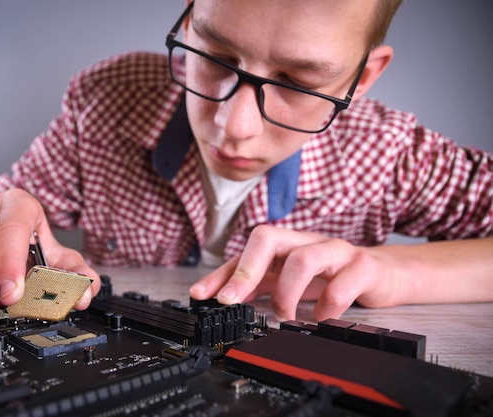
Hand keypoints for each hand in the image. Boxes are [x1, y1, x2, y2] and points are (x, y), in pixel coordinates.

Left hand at [190, 225, 400, 320]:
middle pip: (267, 237)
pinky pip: (341, 286)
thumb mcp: (289, 278)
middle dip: (245, 270)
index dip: (222, 272)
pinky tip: (321, 318)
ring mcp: (336, 251)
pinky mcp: (363, 267)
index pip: (245, 251)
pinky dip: (326, 308)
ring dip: (286, 293)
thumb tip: (222, 296)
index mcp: (286, 244)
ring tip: (284, 316)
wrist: (384, 273)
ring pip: (302, 259)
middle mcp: (307, 241)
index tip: (201, 294)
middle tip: (234, 301)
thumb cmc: (331, 274)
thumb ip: (258, 284)